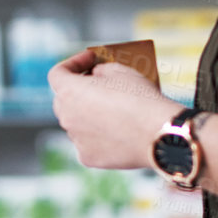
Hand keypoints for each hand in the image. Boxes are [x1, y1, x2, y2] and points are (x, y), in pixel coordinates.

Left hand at [48, 48, 181, 169]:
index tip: (90, 60)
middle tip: (95, 84)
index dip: (73, 63)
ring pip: (76, 123)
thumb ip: (100, 71)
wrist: (160, 133)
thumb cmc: (141, 98)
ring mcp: (76, 139)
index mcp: (69, 92)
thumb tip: (94, 77)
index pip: (57, 74)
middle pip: (63, 100)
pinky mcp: (88, 157)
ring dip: (87, 114)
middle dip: (77, 90)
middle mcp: (66, 117)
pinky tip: (116, 131)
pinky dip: (97, 136)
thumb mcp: (120, 71)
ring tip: (110, 109)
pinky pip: (88, 143)